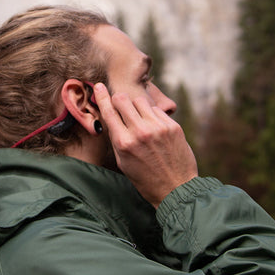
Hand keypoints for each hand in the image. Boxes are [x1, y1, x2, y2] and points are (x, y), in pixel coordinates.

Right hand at [93, 83, 198, 206]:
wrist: (176, 188)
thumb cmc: (146, 178)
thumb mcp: (123, 162)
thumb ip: (117, 138)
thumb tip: (111, 116)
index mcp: (124, 143)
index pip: (109, 112)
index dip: (101, 97)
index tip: (99, 86)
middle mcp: (140, 132)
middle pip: (123, 99)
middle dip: (119, 100)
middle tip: (120, 105)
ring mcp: (158, 128)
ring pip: (140, 101)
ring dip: (136, 107)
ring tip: (139, 120)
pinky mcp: (172, 126)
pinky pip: (156, 110)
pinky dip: (152, 115)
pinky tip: (154, 129)